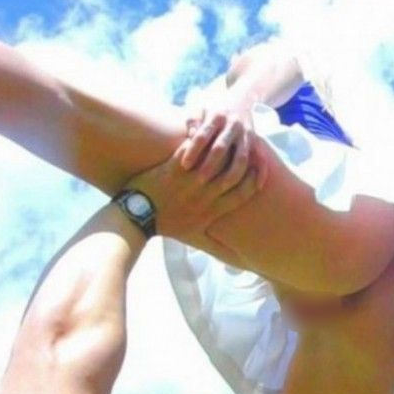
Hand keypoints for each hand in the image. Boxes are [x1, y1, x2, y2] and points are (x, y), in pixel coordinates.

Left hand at [126, 138, 259, 261]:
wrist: (134, 219)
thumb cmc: (164, 226)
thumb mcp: (195, 238)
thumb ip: (217, 246)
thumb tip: (238, 262)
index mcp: (211, 211)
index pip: (242, 194)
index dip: (254, 180)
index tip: (259, 170)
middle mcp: (203, 197)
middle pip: (233, 175)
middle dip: (246, 160)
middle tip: (251, 147)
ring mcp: (188, 182)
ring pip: (215, 161)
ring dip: (225, 146)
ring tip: (230, 135)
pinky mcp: (172, 170)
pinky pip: (191, 152)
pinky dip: (199, 140)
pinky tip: (205, 131)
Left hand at [182, 83, 267, 189]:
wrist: (241, 100)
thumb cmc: (212, 110)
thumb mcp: (200, 109)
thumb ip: (192, 121)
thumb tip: (189, 135)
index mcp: (216, 115)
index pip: (203, 134)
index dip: (194, 150)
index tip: (184, 165)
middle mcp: (233, 124)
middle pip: (221, 147)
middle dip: (210, 164)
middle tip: (199, 181)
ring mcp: (247, 134)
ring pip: (241, 156)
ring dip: (232, 173)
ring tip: (221, 188)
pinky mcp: (257, 142)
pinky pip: (261, 159)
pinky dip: (261, 172)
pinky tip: (257, 187)